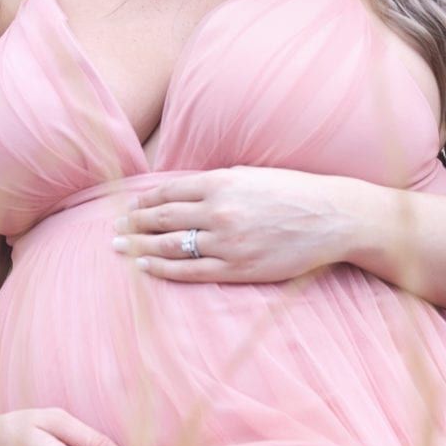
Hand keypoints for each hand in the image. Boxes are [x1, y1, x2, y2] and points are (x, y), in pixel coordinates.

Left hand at [112, 165, 366, 283]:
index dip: (143, 202)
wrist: (332, 218)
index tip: (127, 208)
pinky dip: (163, 268)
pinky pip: (191, 271)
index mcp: (222, 183)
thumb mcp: (251, 175)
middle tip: (113, 230)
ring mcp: (228, 242)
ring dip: (139, 246)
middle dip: (133, 225)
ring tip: (120, 249)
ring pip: (171, 246)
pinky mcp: (238, 268)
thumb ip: (215, 183)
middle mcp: (220, 211)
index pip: (168, 193)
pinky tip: (145, 266)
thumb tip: (179, 193)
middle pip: (162, 219)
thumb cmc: (293, 193)